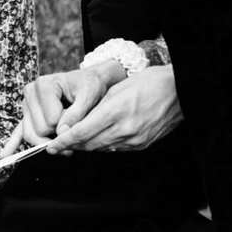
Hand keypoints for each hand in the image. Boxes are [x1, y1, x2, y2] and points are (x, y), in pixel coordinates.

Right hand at [21, 62, 123, 147]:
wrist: (88, 82)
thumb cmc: (89, 86)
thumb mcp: (88, 96)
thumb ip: (76, 114)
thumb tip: (61, 134)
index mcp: (43, 85)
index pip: (50, 120)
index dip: (67, 124)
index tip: (79, 113)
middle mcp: (30, 92)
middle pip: (39, 129)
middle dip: (58, 133)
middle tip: (74, 126)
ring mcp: (27, 104)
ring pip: (30, 135)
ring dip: (48, 142)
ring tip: (65, 140)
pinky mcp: (28, 114)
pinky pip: (18, 130)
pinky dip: (12, 143)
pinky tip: (5, 155)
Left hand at [51, 65, 181, 153]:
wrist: (180, 92)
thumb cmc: (150, 83)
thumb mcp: (117, 89)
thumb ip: (97, 108)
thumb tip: (78, 123)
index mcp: (116, 111)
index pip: (82, 132)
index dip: (64, 141)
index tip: (51, 147)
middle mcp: (125, 130)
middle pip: (89, 145)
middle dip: (72, 145)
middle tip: (58, 144)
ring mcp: (135, 140)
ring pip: (102, 148)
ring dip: (87, 145)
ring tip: (76, 139)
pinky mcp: (142, 145)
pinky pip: (116, 148)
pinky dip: (104, 144)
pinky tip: (100, 136)